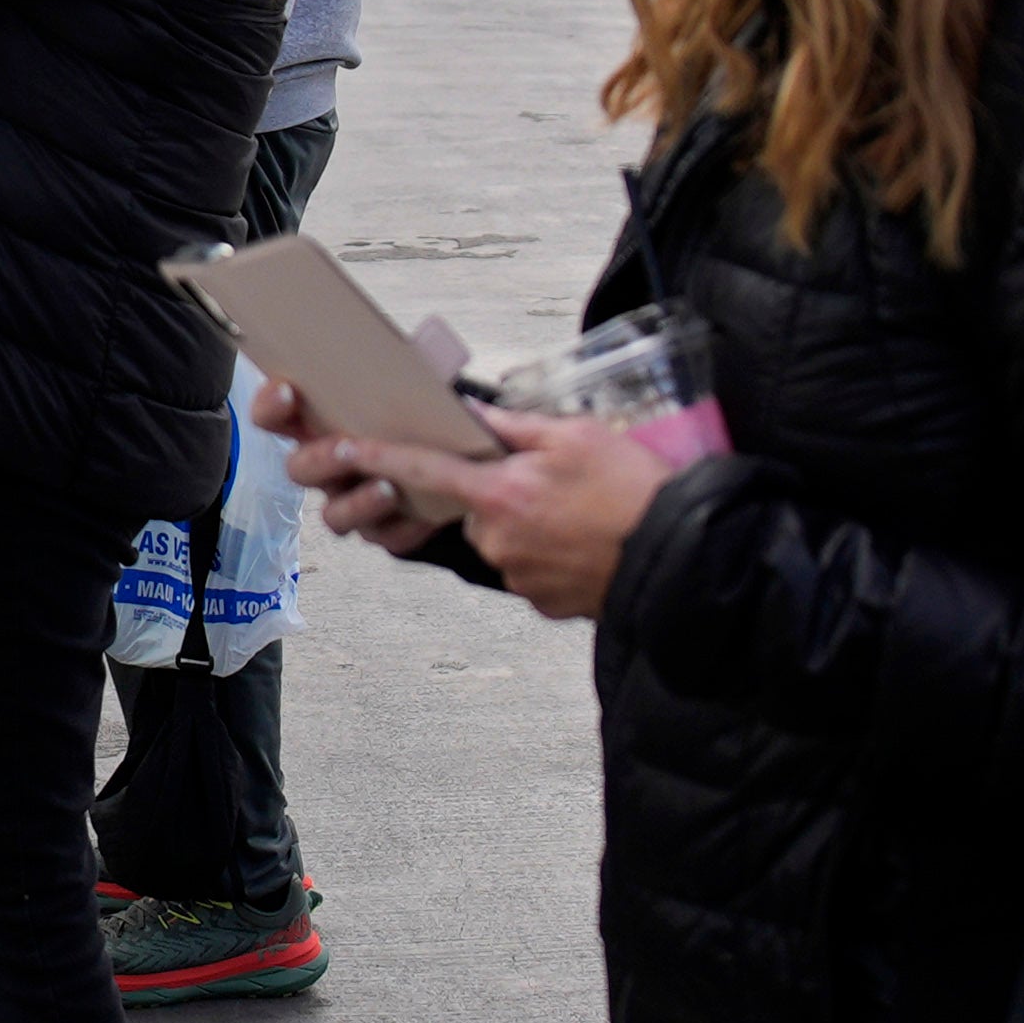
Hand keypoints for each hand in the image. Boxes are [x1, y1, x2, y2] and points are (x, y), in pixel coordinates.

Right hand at [250, 372, 452, 553]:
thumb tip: (425, 354)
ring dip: (358, 503)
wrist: (468, 463)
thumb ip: (414, 373)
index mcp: (324, 424)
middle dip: (319, 459)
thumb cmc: (433, 419)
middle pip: (298, 469)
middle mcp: (329, 466)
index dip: (270, 404)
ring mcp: (351, 501)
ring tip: (389, 489)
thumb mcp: (423, 388)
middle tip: (345, 446)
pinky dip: (404, 527)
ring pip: (334, 515)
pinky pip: (384, 537)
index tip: (287, 390)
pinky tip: (426, 513)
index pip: (276, 414)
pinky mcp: (383, 530)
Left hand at [307, 401, 675, 624]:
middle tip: (556, 485)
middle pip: (472, 507)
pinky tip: (587, 541)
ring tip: (583, 514)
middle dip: (500, 493)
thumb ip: (517, 428)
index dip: (376, 457)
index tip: (340, 449)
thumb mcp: (578, 435)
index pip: (422, 469)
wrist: (682, 557)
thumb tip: (477, 421)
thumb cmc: (636, 490)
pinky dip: (550, 553)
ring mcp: (517, 574)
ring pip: (502, 538)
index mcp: (501, 493)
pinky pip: (528, 567)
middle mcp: (498, 539)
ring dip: (529, 524)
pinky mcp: (540, 601)